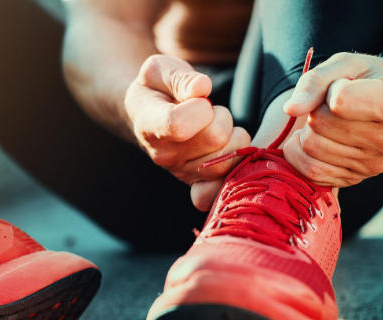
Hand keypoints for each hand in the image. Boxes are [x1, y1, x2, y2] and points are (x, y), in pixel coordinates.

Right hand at [125, 55, 250, 210]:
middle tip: (210, 110)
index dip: (200, 107)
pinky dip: (233, 168)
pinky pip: (222, 186)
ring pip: (228, 159)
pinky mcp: (197, 182)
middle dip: (222, 116)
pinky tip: (226, 150)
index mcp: (149, 125)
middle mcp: (163, 154)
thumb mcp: (159, 69)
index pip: (179, 125)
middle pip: (214, 138)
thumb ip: (179, 77)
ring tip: (215, 126)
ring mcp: (181, 172)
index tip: (198, 97)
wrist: (149, 113)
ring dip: (232, 137)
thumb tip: (202, 88)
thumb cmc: (156, 88)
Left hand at [282, 52, 382, 186]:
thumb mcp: (344, 65)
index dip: (330, 90)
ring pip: (312, 148)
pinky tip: (312, 138)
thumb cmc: (365, 79)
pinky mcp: (354, 179)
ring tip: (325, 121)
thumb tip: (290, 109)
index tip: (343, 86)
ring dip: (308, 131)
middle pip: (321, 125)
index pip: (339, 101)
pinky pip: (311, 171)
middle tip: (329, 106)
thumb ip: (314, 82)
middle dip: (316, 110)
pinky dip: (300, 153)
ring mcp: (373, 165)